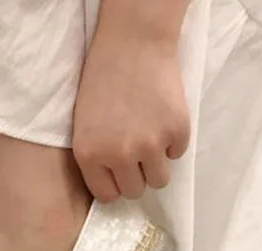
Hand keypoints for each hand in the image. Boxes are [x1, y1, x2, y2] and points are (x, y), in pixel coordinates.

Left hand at [72, 26, 190, 201]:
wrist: (133, 43)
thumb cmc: (103, 81)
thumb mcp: (84, 125)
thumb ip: (96, 158)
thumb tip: (114, 186)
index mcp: (90, 155)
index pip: (108, 196)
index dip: (116, 184)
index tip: (119, 173)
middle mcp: (119, 155)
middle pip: (136, 191)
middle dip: (137, 175)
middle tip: (137, 152)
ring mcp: (150, 145)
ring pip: (160, 180)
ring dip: (157, 164)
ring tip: (151, 139)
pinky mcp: (176, 131)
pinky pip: (178, 153)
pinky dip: (173, 140)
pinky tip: (162, 117)